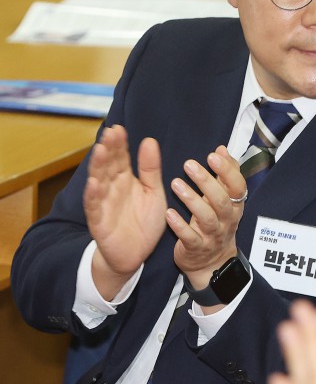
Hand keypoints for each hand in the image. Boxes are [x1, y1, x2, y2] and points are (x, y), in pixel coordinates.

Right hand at [84, 125, 167, 299]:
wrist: (136, 255)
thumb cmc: (144, 222)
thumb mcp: (154, 193)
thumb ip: (151, 170)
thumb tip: (149, 141)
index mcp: (126, 179)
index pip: (121, 157)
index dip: (120, 143)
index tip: (120, 128)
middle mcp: (112, 188)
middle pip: (108, 165)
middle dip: (108, 149)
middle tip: (110, 133)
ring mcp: (103, 204)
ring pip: (98, 181)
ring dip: (98, 167)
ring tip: (100, 151)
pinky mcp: (99, 221)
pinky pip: (94, 207)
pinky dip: (93, 195)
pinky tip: (93, 183)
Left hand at [166, 145, 246, 297]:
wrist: (212, 263)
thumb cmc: (216, 223)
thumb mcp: (224, 199)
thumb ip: (224, 174)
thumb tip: (222, 149)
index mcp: (235, 205)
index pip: (238, 186)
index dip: (228, 171)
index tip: (213, 155)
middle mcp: (227, 220)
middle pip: (221, 200)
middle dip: (206, 181)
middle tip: (189, 164)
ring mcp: (213, 236)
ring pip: (206, 217)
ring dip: (191, 200)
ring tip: (175, 183)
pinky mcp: (197, 248)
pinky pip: (190, 237)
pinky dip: (180, 225)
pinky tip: (169, 213)